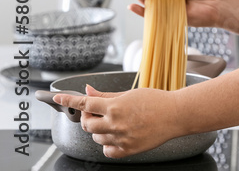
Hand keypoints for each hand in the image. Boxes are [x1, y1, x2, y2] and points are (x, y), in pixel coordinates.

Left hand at [52, 85, 178, 158]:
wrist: (175, 115)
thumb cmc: (156, 101)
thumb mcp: (130, 93)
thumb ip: (106, 94)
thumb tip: (88, 91)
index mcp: (116, 107)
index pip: (86, 104)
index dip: (70, 100)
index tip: (59, 97)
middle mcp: (116, 124)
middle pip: (87, 124)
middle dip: (88, 117)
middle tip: (95, 112)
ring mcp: (121, 139)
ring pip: (96, 137)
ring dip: (100, 130)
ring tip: (115, 121)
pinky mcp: (127, 150)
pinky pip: (107, 150)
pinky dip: (108, 143)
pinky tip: (118, 134)